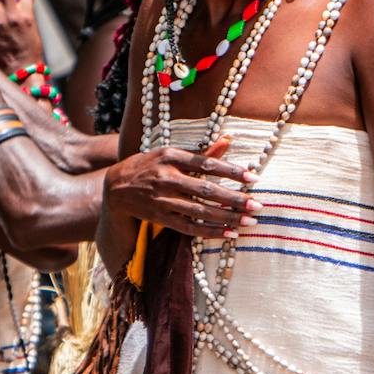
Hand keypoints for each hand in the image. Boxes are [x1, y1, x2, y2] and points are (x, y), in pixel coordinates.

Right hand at [103, 136, 258, 237]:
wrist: (116, 187)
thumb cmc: (150, 166)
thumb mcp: (171, 154)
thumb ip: (201, 153)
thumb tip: (228, 140)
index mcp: (171, 156)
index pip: (206, 164)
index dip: (231, 171)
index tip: (253, 178)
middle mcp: (166, 177)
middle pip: (205, 190)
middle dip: (233, 199)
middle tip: (257, 205)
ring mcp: (162, 199)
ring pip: (199, 211)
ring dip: (225, 217)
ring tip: (248, 222)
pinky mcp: (159, 217)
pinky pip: (188, 227)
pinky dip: (209, 231)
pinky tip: (228, 233)